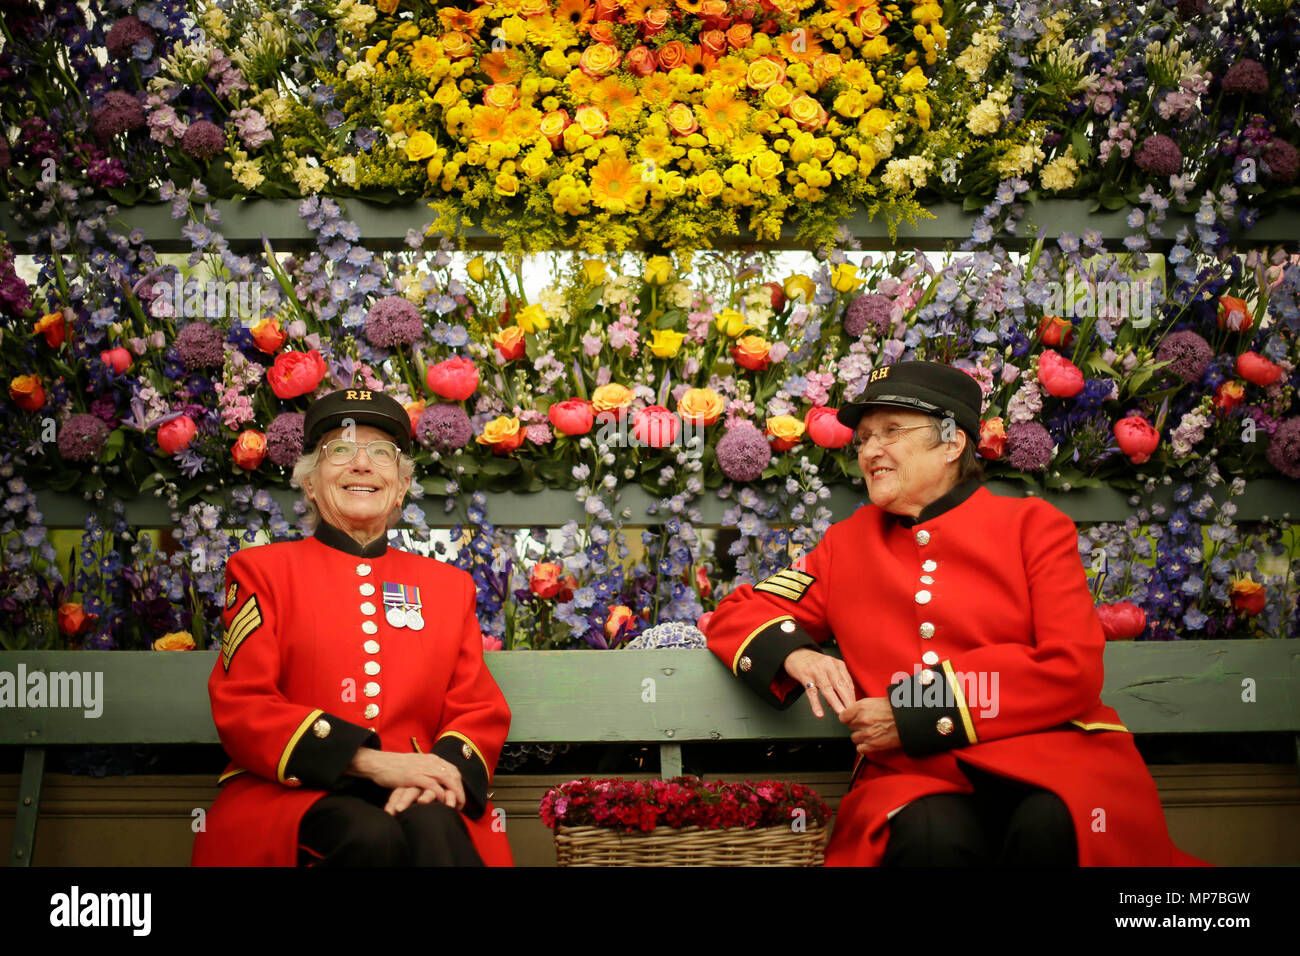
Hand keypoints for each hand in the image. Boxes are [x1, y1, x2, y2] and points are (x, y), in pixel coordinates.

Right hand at [348, 749, 465, 809]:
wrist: (379, 763)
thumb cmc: (395, 767)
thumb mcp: (416, 765)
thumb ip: (427, 770)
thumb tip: (435, 781)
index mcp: (432, 759)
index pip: (453, 770)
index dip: (459, 784)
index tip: (459, 796)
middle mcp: (431, 762)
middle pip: (454, 775)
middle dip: (459, 791)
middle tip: (461, 805)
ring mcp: (423, 768)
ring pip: (447, 779)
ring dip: (454, 794)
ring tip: (455, 806)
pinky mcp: (415, 776)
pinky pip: (433, 785)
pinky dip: (439, 794)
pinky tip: (440, 802)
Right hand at [783, 648, 856, 717]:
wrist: (796, 653)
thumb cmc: (815, 663)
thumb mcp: (830, 669)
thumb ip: (836, 683)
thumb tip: (841, 701)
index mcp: (837, 664)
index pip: (848, 682)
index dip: (852, 696)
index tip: (855, 707)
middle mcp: (828, 666)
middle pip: (840, 685)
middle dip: (847, 699)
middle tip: (852, 711)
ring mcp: (816, 671)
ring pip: (827, 688)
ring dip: (835, 702)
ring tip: (840, 712)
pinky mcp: (805, 676)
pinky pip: (811, 692)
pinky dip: (816, 704)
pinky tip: (819, 713)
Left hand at [839, 698, 900, 753]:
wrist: (909, 720)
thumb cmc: (895, 709)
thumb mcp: (874, 701)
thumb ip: (860, 708)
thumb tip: (851, 713)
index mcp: (861, 707)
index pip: (843, 716)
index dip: (848, 718)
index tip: (851, 719)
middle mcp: (862, 720)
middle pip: (850, 727)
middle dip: (857, 726)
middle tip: (868, 724)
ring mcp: (867, 733)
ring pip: (854, 738)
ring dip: (861, 736)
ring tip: (871, 732)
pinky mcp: (873, 745)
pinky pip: (860, 749)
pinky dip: (864, 747)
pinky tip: (871, 741)